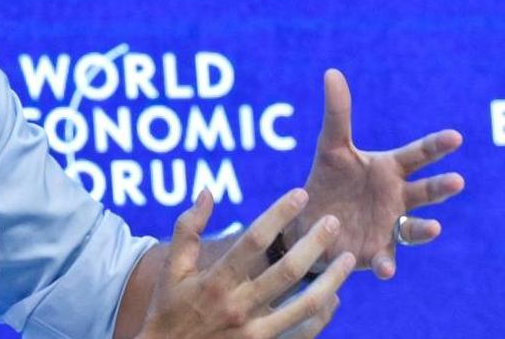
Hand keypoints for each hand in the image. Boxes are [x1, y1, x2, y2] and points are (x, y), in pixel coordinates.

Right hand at [139, 189, 355, 338]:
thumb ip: (188, 228)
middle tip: (334, 222)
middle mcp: (238, 306)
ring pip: (305, 304)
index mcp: (215, 280)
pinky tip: (334, 296)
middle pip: (288, 270)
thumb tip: (207, 191)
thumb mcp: (171, 268)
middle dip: (314, 243)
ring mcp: (254, 331)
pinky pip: (303, 333)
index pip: (253, 240)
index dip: (278, 214)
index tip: (300, 194)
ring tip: (348, 259)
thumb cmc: (168, 308)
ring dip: (331, 280)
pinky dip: (323, 315)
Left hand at [291, 69, 464, 278]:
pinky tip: (387, 270)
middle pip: (426, 191)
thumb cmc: (330, 180)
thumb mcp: (330, 147)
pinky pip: (387, 260)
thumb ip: (337, 114)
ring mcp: (391, 226)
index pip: (418, 155)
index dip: (435, 146)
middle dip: (441, 187)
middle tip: (456, 180)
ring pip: (415, 227)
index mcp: (391, 169)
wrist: (311, 220)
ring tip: (434, 226)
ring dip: (425, 228)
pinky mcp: (376, 252)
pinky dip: (388, 264)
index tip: (454, 137)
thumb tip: (331, 72)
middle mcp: (398, 198)